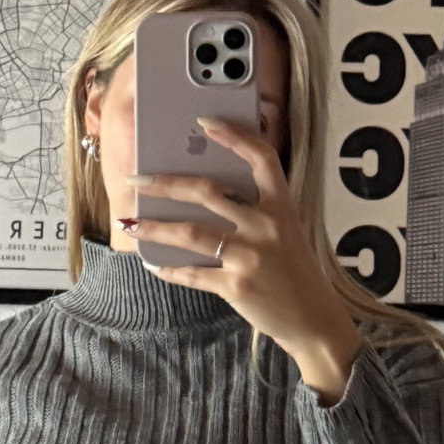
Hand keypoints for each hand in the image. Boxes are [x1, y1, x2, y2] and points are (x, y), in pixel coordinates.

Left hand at [126, 118, 361, 370]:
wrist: (314, 320)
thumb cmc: (294, 272)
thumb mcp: (285, 232)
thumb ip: (254, 211)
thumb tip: (199, 194)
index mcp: (282, 207)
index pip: (262, 158)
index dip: (235, 136)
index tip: (205, 122)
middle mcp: (267, 226)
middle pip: (208, 191)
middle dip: (165, 183)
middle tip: (136, 179)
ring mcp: (251, 256)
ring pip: (190, 232)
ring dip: (154, 227)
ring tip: (130, 223)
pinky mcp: (237, 286)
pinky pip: (193, 273)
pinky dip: (169, 268)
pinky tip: (153, 263)